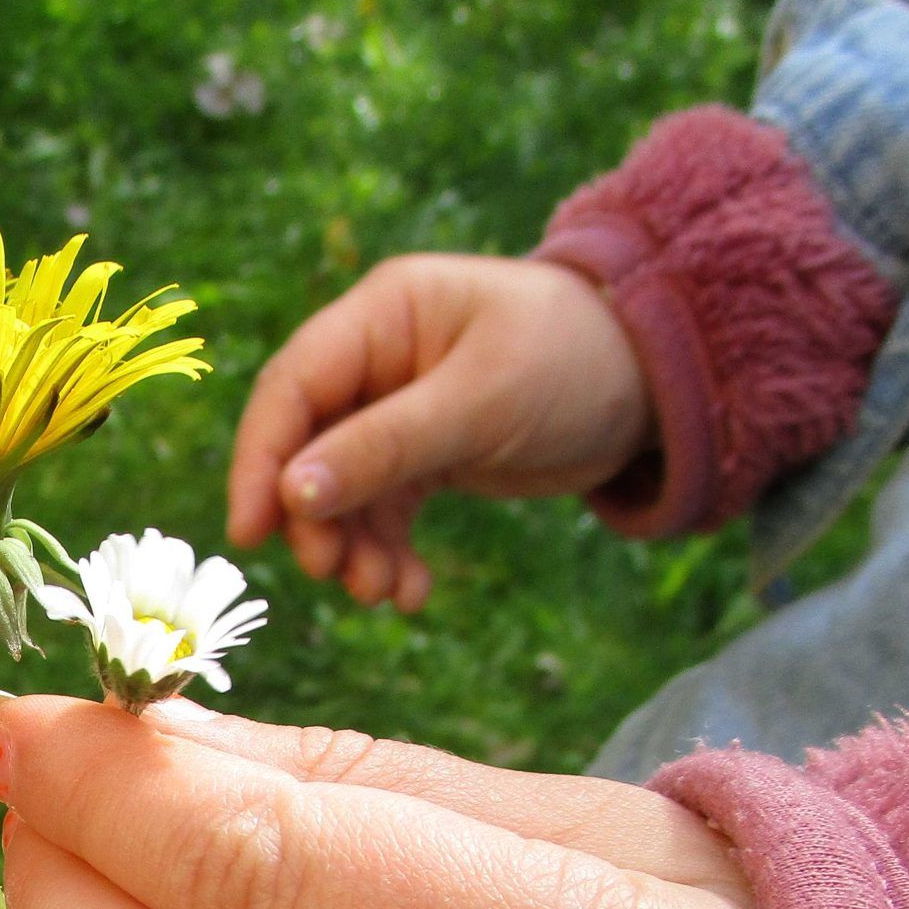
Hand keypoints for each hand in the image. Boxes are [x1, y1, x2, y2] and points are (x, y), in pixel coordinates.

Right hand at [228, 254, 651, 609]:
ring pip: (340, 490)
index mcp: (381, 315)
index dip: (261, 458)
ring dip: (352, 548)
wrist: (655, 381)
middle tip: (335, 573)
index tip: (252, 531)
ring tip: (385, 592)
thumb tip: (292, 494)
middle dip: (315, 518)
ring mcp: (395, 409)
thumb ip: (385, 447)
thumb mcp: (480, 402)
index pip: (293, 387)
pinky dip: (389, 554)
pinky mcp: (423, 455)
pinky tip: (412, 591)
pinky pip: (383, 512)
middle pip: (306, 445)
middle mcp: (377, 360)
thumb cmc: (573, 361)